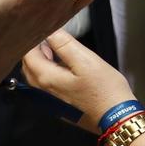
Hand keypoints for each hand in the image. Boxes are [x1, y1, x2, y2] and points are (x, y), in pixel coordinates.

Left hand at [20, 30, 135, 133]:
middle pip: (28, 66)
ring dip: (41, 61)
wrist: (116, 117)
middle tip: (51, 38)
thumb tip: (50, 31)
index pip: (28, 54)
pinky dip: (47, 72)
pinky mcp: (58, 106)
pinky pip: (44, 85)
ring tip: (55, 50)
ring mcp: (49, 101)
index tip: (45, 29)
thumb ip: (64, 44)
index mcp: (46, 78)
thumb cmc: (104, 88)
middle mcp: (42, 91)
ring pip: (36, 76)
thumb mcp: (86, 60)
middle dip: (35, 50)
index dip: (34, 39)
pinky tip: (62, 67)